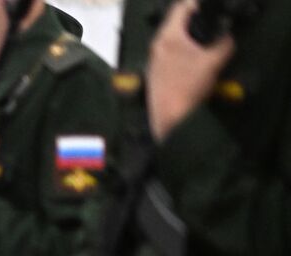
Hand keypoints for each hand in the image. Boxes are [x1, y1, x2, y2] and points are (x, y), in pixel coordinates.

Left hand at [147, 0, 235, 141]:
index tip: (208, 7)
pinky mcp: (155, 69)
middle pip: (176, 21)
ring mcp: (154, 57)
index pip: (182, 7)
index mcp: (169, 37)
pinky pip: (170, 50)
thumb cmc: (187, 90)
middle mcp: (157, 44)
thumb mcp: (214, 62)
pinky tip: (194, 58)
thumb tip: (227, 37)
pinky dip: (183, 48)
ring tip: (204, 40)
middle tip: (209, 23)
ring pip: (173, 36)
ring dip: (188, 35)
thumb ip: (224, 44)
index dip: (197, 4)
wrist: (170, 118)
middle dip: (194, 20)